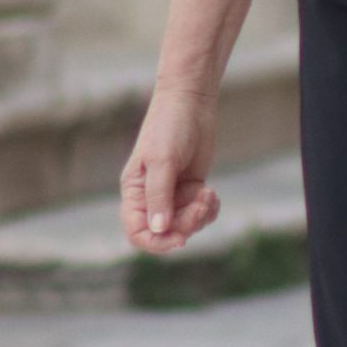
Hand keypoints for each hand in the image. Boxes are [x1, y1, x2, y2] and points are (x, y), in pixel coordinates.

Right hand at [120, 85, 221, 254]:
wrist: (191, 104)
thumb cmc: (169, 127)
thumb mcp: (162, 161)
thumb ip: (160, 196)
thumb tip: (160, 229)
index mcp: (135, 192)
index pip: (137, 232)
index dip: (157, 242)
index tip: (180, 238)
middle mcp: (151, 197)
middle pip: (167, 231)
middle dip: (187, 223)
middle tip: (202, 202)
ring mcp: (173, 194)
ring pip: (186, 224)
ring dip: (200, 215)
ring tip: (208, 193)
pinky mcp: (191, 189)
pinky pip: (200, 214)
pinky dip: (209, 209)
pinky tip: (212, 192)